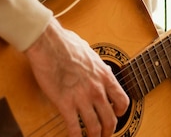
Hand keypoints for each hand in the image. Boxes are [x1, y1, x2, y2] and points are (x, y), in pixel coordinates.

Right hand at [24, 17, 129, 136]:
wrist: (48, 43)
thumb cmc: (66, 42)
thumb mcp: (89, 52)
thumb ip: (96, 65)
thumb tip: (98, 67)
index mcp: (104, 75)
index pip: (122, 100)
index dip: (121, 111)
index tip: (115, 114)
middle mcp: (96, 89)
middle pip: (110, 119)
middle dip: (109, 131)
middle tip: (104, 134)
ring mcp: (81, 97)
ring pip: (94, 128)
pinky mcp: (64, 103)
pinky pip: (74, 128)